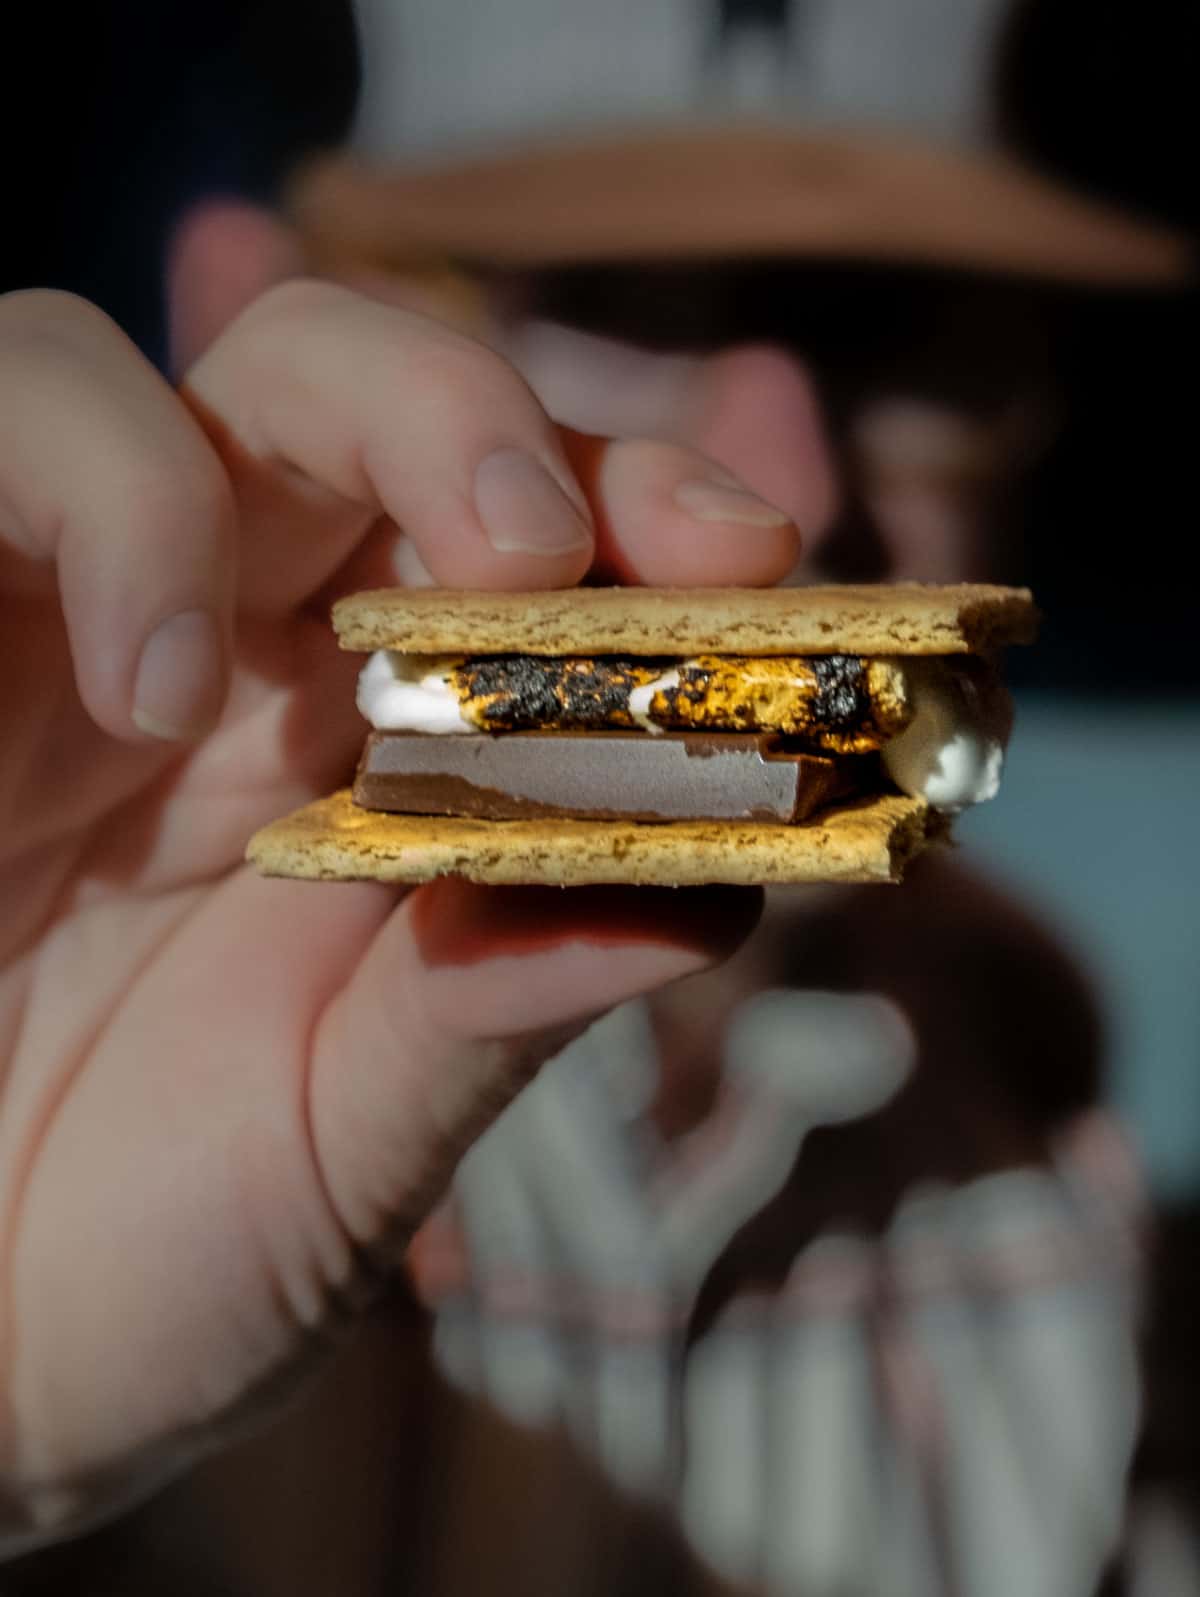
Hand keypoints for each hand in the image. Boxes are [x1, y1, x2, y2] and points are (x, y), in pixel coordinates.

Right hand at [0, 280, 803, 1547]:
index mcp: (367, 747)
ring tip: (356, 650)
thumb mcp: (359, 1137)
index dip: (640, 506)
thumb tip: (716, 892)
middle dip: (478, 421)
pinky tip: (147, 685)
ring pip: (162, 368)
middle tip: (542, 552)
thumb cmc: (161, 1245)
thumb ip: (506, 1006)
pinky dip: (96, 504)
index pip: (522, 531)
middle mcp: (220, 647)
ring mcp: (62, 624)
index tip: (745, 559)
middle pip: (354, 384)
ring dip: (305, 435)